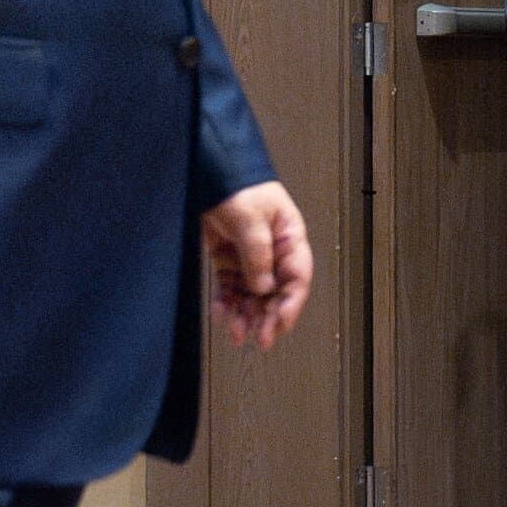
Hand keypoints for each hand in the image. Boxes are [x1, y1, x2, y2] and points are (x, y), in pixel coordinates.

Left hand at [202, 180, 312, 349]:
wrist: (209, 168)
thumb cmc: (238, 183)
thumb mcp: (250, 218)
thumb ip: (258, 255)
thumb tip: (263, 287)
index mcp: (288, 236)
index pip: (297, 277)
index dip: (290, 304)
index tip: (279, 325)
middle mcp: (272, 249)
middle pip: (275, 291)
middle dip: (267, 316)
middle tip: (259, 339)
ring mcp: (249, 254)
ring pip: (252, 293)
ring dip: (245, 314)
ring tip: (237, 333)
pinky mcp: (228, 256)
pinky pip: (230, 285)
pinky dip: (226, 301)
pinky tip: (222, 313)